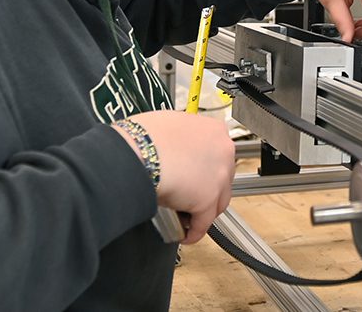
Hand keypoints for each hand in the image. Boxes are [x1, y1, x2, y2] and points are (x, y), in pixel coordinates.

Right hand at [116, 111, 235, 244]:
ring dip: (201, 212)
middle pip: (222, 179)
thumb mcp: (169, 127)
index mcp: (214, 130)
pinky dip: (193, 231)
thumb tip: (173, 151)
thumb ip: (181, 140)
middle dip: (206, 191)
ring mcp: (219, 177)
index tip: (195, 177)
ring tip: (185, 217)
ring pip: (217, 202)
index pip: (217, 155)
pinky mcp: (207, 200)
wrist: (138, 149)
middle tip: (189, 198)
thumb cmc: (143, 136)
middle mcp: (223, 151)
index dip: (205, 169)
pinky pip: (202, 223)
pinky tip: (184, 234)